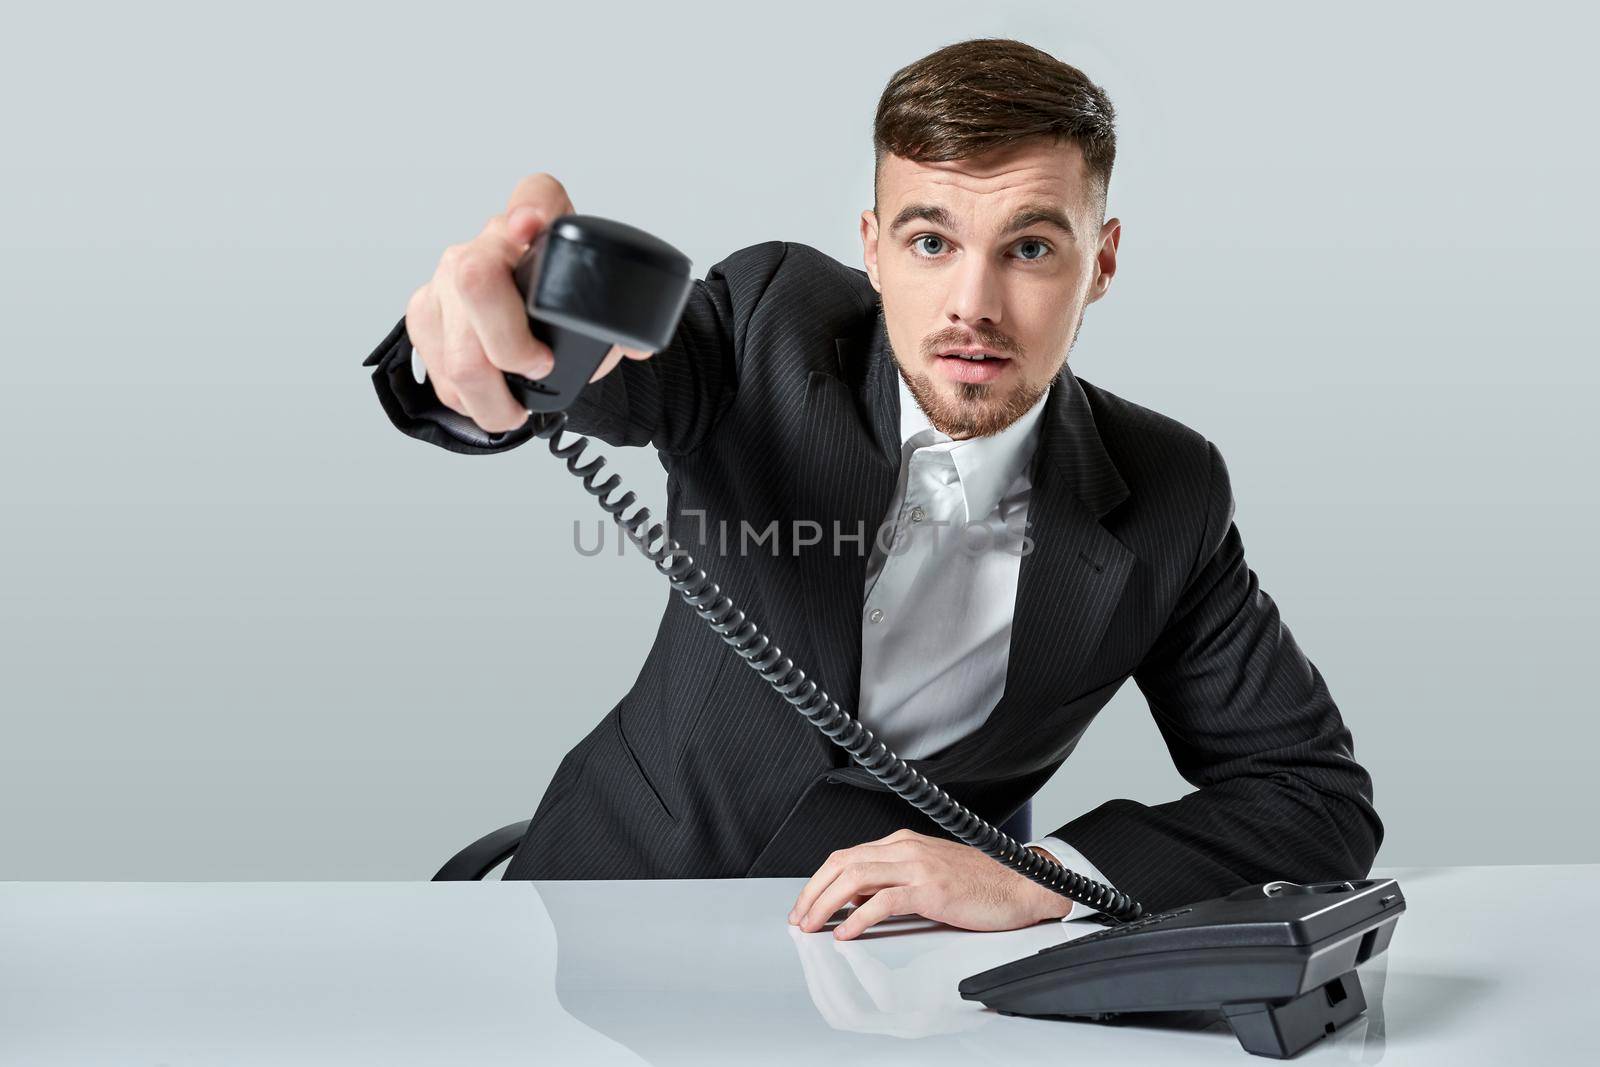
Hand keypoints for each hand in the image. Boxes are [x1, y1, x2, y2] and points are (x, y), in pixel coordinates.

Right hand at [403, 172, 654, 433]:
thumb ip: (622, 322)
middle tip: (538, 368)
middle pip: (476, 281)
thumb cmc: (563, 309)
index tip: (530, 225)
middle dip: (509, 345)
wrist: (525, 318)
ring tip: (513, 410)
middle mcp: (485, 244)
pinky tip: (487, 400)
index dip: (531, 207)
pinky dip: (466, 398)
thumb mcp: (597, 309)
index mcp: (538, 227)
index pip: (536, 194)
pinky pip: (438, 368)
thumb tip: (638, 345)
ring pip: (456, 348)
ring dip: (489, 396)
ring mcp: (447, 278)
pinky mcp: (424, 314)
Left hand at [787, 828, 1073, 940]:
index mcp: (903, 843)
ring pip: (856, 878)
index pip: (846, 856)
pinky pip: (885, 901)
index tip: (805, 904)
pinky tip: (848, 932)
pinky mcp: (932, 889)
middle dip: (813, 892)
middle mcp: (906, 849)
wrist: (1021, 883)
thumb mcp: (928, 874)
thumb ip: (892, 881)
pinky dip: (859, 917)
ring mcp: (919, 866)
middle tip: (799, 918)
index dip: (818, 881)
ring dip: (827, 904)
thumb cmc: (979, 883)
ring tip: (814, 926)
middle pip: (842, 864)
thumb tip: (856, 901)